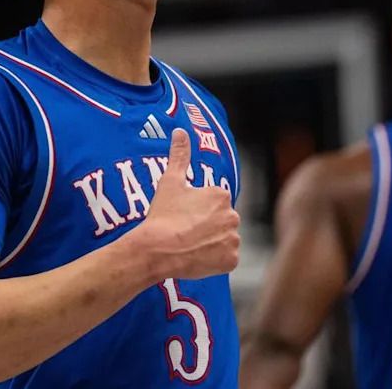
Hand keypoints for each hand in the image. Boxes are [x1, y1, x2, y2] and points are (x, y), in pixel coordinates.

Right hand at [136, 128, 240, 279]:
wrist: (158, 249)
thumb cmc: (163, 214)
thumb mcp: (170, 181)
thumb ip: (179, 155)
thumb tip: (180, 131)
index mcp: (220, 195)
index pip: (213, 202)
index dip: (196, 209)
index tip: (181, 215)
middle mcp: (232, 216)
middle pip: (220, 220)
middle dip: (206, 225)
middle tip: (184, 231)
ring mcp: (233, 239)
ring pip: (223, 239)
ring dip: (211, 242)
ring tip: (189, 245)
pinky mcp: (231, 260)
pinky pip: (225, 259)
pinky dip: (214, 259)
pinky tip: (196, 256)